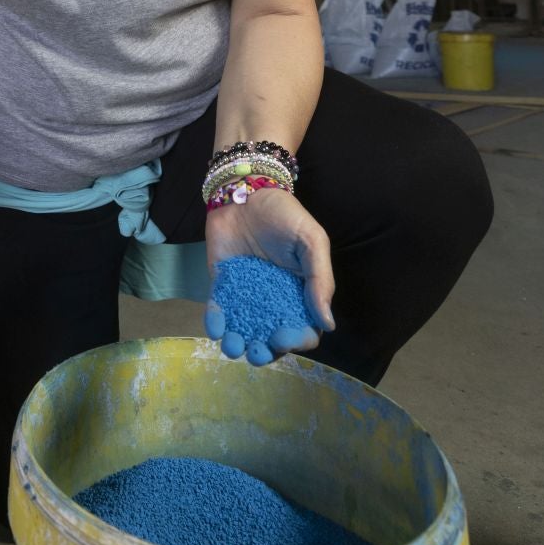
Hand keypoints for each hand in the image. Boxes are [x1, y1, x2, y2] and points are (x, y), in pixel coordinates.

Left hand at [203, 187, 335, 365]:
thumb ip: (320, 280)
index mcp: (301, 295)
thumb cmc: (284, 215)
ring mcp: (246, 296)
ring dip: (239, 345)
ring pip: (244, 331)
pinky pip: (218, 311)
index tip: (284, 336)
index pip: (303, 330)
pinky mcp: (222, 286)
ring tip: (234, 346)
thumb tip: (327, 324)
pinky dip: (215, 323)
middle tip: (258, 351)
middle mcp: (274, 302)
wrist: (244, 191)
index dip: (296, 340)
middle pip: (272, 339)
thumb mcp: (312, 241)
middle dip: (265, 352)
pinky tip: (216, 327)